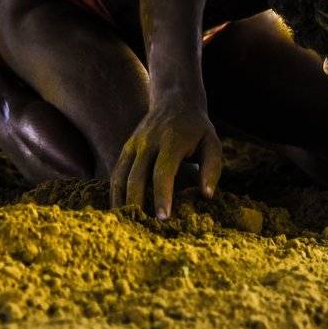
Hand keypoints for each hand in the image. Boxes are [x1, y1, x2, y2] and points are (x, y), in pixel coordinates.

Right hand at [110, 103, 222, 218]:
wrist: (175, 100)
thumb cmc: (197, 128)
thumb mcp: (212, 143)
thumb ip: (212, 169)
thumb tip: (206, 195)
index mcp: (171, 141)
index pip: (163, 172)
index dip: (162, 196)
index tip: (163, 218)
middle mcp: (148, 142)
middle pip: (136, 177)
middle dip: (138, 204)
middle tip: (142, 229)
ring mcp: (134, 144)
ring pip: (120, 176)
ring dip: (121, 201)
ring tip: (126, 225)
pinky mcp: (126, 147)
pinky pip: (116, 172)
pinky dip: (115, 193)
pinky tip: (120, 211)